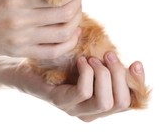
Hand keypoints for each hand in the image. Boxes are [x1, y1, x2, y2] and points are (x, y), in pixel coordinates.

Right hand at [0, 0, 85, 59]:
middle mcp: (19, 21)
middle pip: (66, 13)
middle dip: (78, 2)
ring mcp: (20, 40)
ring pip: (64, 33)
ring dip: (76, 21)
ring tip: (75, 12)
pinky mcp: (19, 52)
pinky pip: (54, 51)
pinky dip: (69, 42)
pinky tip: (71, 32)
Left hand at [11, 52, 145, 121]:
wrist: (27, 68)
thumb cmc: (61, 65)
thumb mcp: (90, 65)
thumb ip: (108, 68)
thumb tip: (131, 64)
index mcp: (102, 104)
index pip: (131, 102)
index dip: (138, 83)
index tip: (135, 62)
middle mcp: (91, 113)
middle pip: (121, 102)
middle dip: (119, 75)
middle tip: (107, 55)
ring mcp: (75, 110)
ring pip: (105, 101)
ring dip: (103, 74)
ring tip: (92, 58)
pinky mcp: (61, 102)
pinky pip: (83, 92)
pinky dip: (87, 73)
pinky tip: (80, 61)